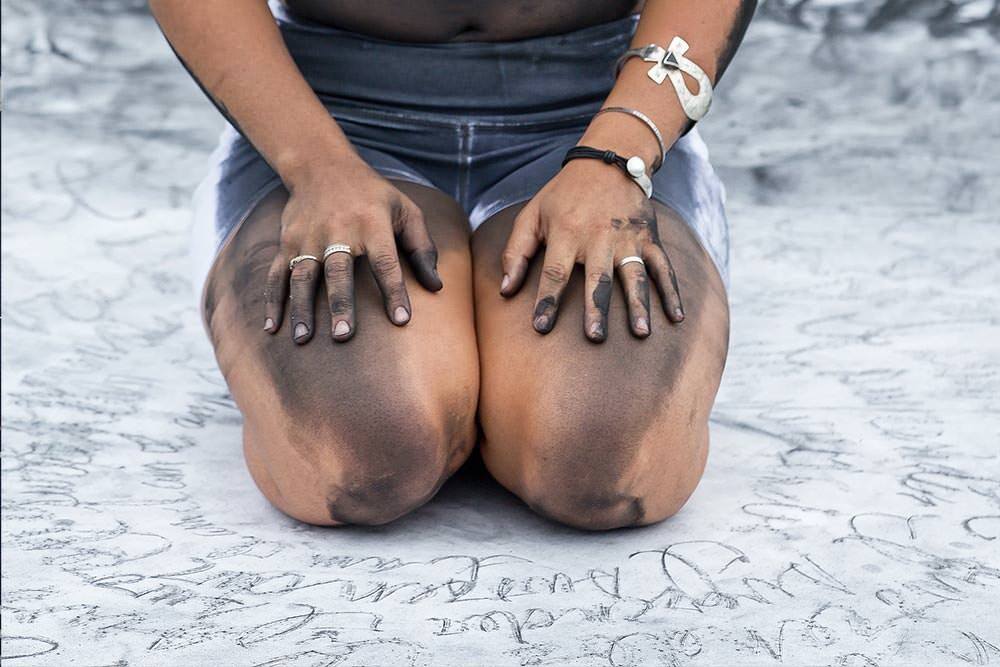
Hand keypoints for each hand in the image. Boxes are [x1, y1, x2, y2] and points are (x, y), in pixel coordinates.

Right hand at [263, 155, 441, 342]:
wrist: (322, 165)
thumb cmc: (374, 196)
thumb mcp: (406, 210)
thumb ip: (422, 248)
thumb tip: (437, 286)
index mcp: (372, 224)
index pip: (385, 262)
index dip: (394, 291)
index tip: (401, 321)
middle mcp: (338, 231)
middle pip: (338, 271)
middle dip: (340, 304)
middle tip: (344, 336)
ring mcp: (307, 237)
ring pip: (303, 277)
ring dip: (302, 309)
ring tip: (304, 340)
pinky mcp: (287, 243)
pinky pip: (277, 275)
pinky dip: (273, 302)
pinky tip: (273, 329)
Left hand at [499, 158, 683, 341]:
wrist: (607, 160)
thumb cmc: (562, 196)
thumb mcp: (531, 216)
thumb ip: (516, 252)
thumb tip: (505, 290)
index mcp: (566, 233)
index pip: (554, 272)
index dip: (546, 301)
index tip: (541, 328)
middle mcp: (598, 237)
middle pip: (597, 277)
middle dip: (596, 308)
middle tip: (595, 338)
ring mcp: (627, 238)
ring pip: (634, 275)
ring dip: (639, 304)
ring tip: (641, 333)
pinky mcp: (648, 237)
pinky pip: (663, 267)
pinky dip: (672, 291)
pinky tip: (676, 317)